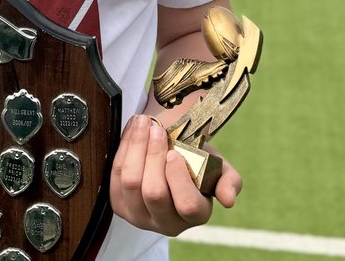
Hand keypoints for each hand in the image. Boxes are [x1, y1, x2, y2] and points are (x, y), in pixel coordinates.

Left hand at [108, 115, 240, 236]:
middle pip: (154, 193)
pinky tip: (133, 129)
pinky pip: (116, 175)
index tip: (173, 151)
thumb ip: (228, 180)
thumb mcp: (216, 166)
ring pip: (131, 183)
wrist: (169, 150)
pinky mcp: (120, 204)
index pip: (187, 205)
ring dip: (135, 147)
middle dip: (153, 155)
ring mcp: (140, 216)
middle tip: (156, 128)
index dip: (178, 178)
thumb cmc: (195, 159)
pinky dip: (124, 148)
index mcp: (194, 215)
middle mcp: (166, 222)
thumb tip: (228, 200)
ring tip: (143, 122)